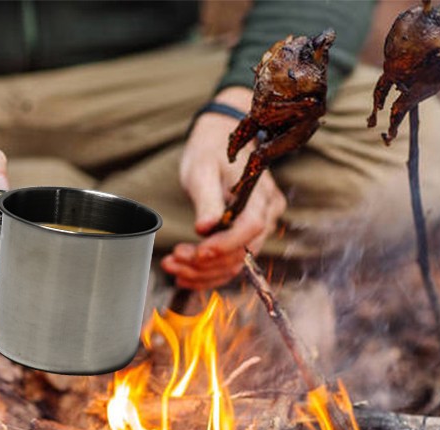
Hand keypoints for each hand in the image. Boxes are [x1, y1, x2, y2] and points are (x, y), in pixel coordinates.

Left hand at [164, 87, 285, 289]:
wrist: (219, 144)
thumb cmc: (210, 152)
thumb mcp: (203, 170)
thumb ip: (207, 199)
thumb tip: (205, 228)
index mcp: (260, 193)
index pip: (251, 227)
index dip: (225, 244)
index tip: (198, 252)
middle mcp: (267, 213)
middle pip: (242, 251)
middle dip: (205, 262)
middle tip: (172, 260)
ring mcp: (260, 228)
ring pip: (235, 263)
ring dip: (202, 273)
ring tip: (172, 267)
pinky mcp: (246, 238)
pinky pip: (231, 263)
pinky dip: (207, 274)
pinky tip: (184, 275)